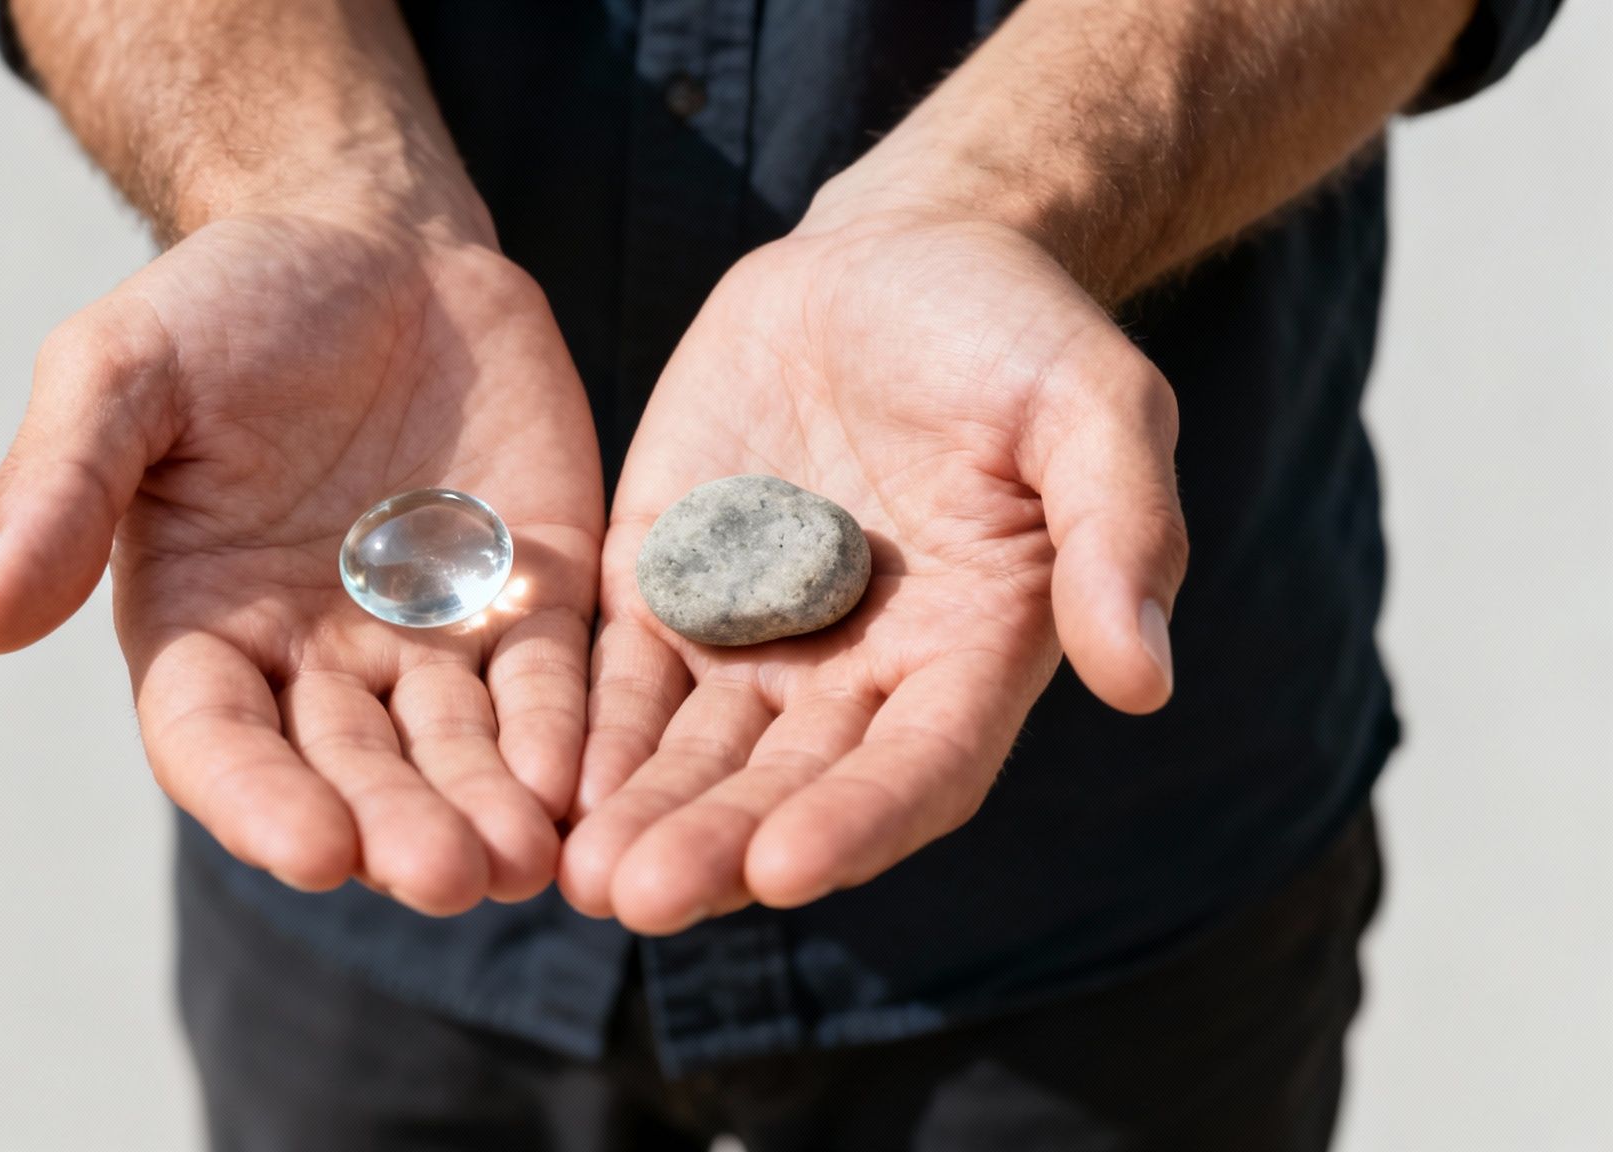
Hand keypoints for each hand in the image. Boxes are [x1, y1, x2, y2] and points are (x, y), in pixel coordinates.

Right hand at [0, 214, 603, 914]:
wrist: (371, 240)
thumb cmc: (223, 305)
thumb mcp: (118, 372)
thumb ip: (59, 489)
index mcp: (202, 627)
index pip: (217, 743)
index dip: (260, 802)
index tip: (312, 851)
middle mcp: (314, 659)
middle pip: (352, 770)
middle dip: (396, 827)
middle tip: (447, 876)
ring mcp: (428, 635)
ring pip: (457, 746)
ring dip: (488, 806)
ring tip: (522, 858)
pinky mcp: (529, 595)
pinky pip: (549, 677)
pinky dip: (563, 729)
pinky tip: (583, 779)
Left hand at [559, 217, 1187, 932]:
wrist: (898, 256)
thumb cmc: (1016, 333)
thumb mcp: (1092, 407)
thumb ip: (1119, 531)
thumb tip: (1144, 678)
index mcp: (973, 652)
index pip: (920, 766)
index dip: (857, 821)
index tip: (785, 870)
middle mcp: (862, 672)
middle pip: (787, 784)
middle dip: (715, 842)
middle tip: (636, 900)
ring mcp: (758, 634)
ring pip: (695, 750)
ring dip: (640, 814)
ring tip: (577, 875)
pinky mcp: (671, 581)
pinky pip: (623, 669)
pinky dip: (588, 726)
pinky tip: (541, 777)